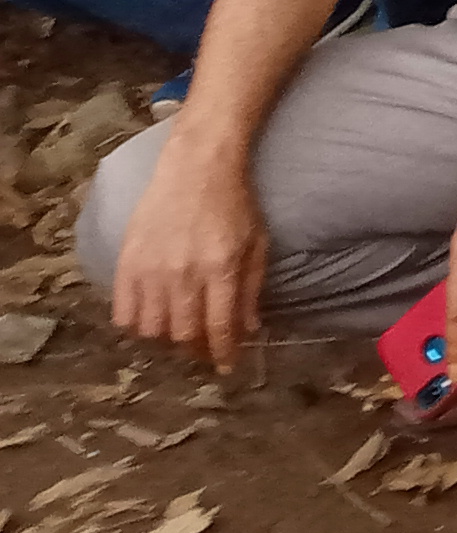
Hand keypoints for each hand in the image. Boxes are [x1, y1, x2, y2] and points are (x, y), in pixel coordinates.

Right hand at [111, 140, 268, 373]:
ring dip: (166, 339)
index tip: (227, 366)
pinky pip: (123, 313)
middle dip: (196, 349)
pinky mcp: (126, 263)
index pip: (219, 327)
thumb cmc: (234, 202)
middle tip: (203, 348)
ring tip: (178, 331)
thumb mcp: (256, 242)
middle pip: (183, 334)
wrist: (196, 166)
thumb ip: (252, 288)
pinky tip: (151, 318)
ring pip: (152, 330)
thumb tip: (250, 330)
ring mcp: (151, 269)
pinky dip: (136, 325)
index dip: (223, 353)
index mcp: (220, 267)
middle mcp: (183, 273)